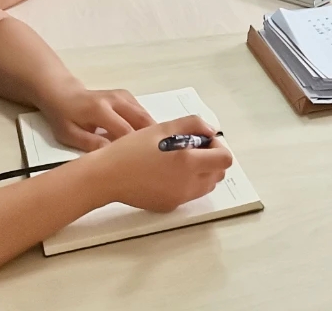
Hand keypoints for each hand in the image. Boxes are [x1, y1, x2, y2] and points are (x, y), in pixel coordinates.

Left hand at [39, 84, 156, 151]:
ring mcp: (124, 96)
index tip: (141, 161)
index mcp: (100, 109)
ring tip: (156, 150)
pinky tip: (148, 140)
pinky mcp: (128, 96)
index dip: (135, 147)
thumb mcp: (70, 134)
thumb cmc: (64, 117)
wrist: (63, 94)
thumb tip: (111, 155)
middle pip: (142, 120)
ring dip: (153, 132)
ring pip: (145, 116)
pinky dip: (148, 126)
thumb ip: (91, 144)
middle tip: (158, 157)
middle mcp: (116, 99)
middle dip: (152, 138)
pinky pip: (142, 113)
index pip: (125, 130)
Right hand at [95, 115, 233, 212]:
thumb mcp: (162, 128)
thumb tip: (211, 132)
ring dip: (202, 172)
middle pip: (218, 174)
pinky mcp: (169, 206)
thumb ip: (192, 125)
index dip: (218, 147)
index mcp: (188, 163)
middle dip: (211, 160)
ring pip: (206, 186)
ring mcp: (179, 198)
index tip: (201, 141)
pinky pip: (189, 194)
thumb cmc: (131, 149)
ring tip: (178, 160)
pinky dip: (187, 183)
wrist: (107, 177)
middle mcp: (188, 184)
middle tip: (191, 148)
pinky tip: (166, 173)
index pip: (225, 160)